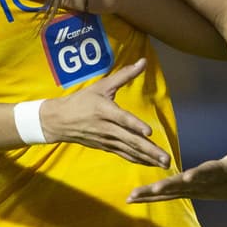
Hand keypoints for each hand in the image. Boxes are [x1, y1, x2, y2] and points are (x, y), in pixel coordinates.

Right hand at [42, 59, 170, 167]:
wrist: (59, 121)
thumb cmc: (82, 100)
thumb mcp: (102, 85)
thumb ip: (125, 75)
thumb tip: (143, 61)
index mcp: (104, 111)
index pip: (122, 119)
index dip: (135, 125)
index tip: (149, 132)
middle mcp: (106, 128)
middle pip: (131, 140)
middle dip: (150, 150)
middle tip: (166, 158)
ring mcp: (107, 140)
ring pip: (130, 151)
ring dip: (148, 158)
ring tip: (164, 164)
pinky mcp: (106, 147)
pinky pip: (125, 155)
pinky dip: (139, 160)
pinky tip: (152, 164)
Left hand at [128, 122, 226, 203]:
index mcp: (219, 172)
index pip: (208, 172)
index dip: (199, 175)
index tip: (187, 177)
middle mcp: (204, 184)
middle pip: (183, 186)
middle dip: (166, 187)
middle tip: (149, 190)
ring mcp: (195, 191)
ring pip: (171, 193)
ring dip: (151, 195)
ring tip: (131, 197)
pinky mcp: (189, 192)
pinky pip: (168, 196)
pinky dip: (151, 197)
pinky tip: (134, 198)